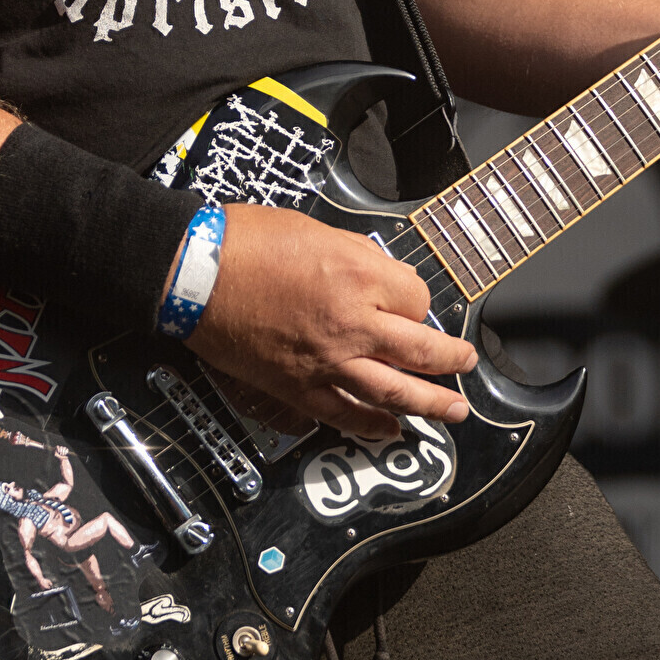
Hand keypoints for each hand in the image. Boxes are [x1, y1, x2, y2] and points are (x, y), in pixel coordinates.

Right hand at [191, 202, 475, 431]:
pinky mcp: (298, 388)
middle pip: (421, 350)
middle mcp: (352, 324)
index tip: (410, 301)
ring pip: (395, 391)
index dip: (417, 300)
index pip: (416, 298)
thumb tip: (382, 277)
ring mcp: (327, 362)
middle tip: (466, 362)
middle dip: (452, 358)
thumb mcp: (315, 229)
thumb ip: (357, 257)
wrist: (193, 273)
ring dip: (432, 403)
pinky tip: (391, 430)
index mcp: (358, 276)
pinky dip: (373, 427)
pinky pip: (346, 415)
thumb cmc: (244, 242)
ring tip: (455, 411)